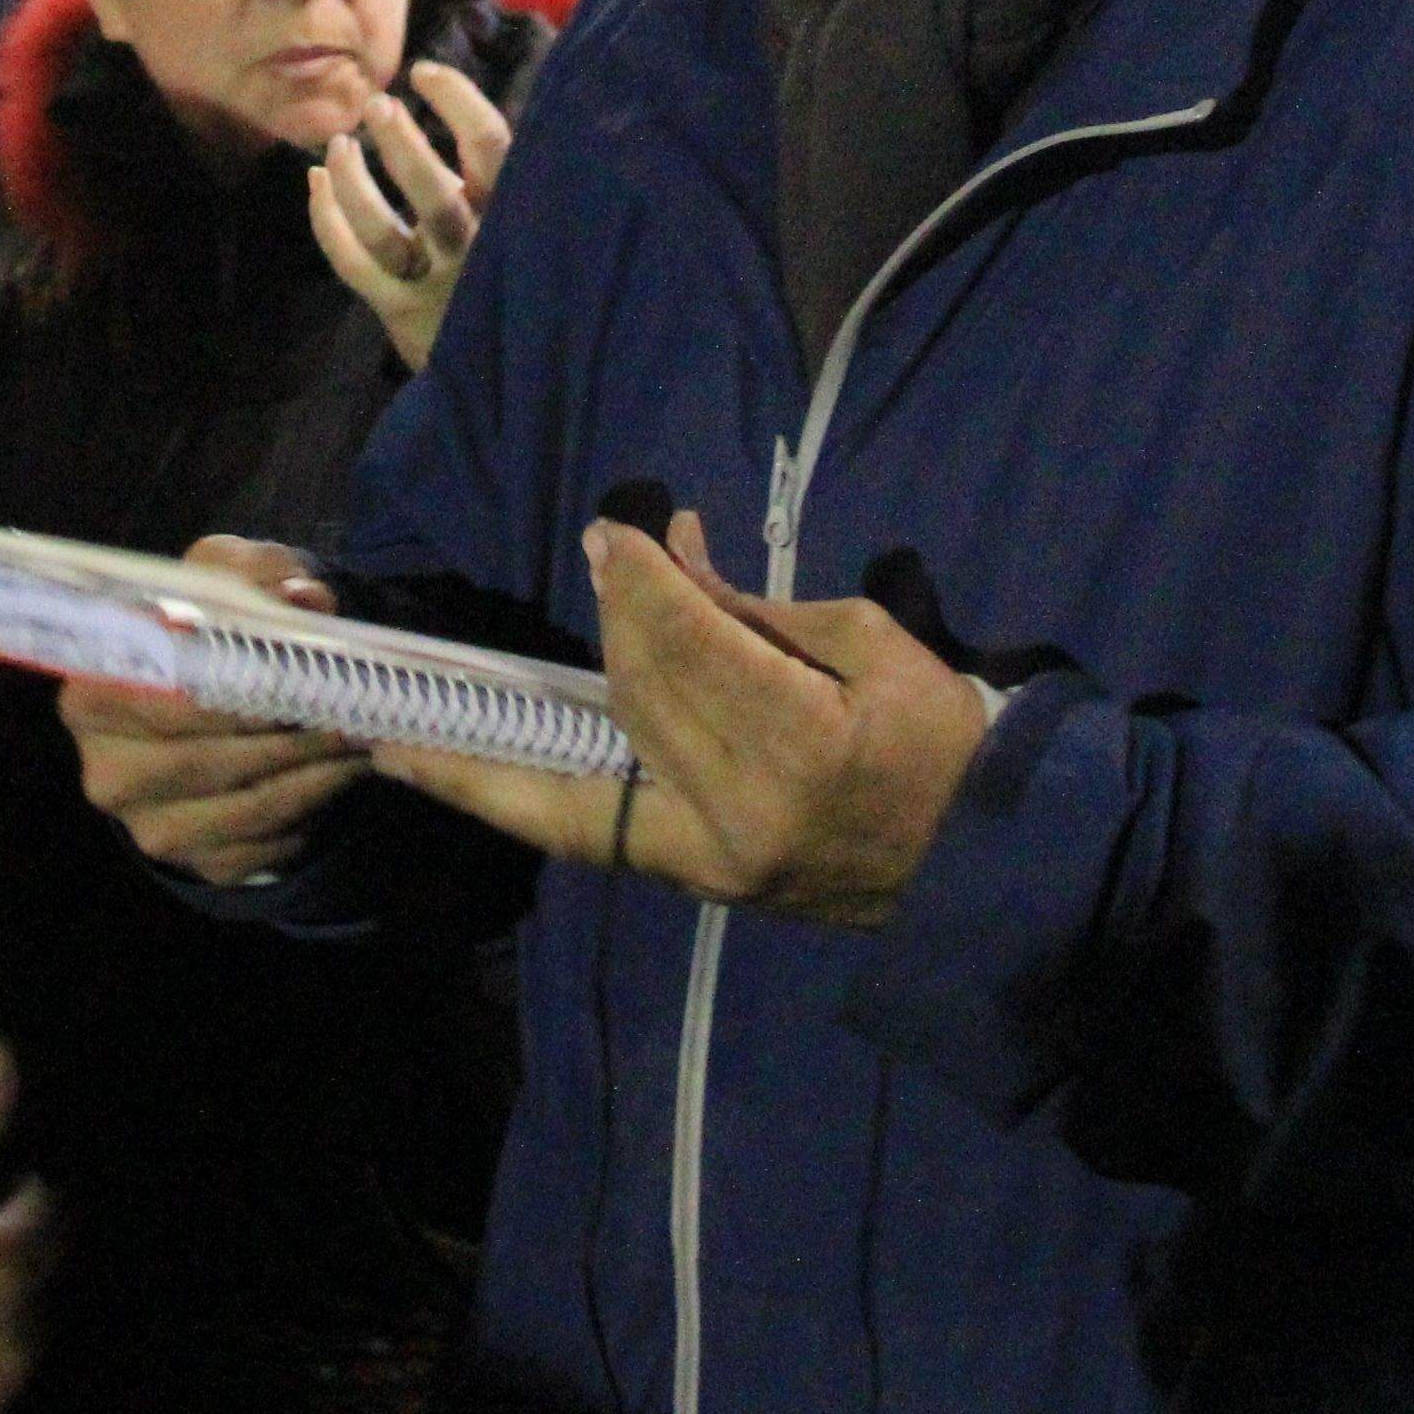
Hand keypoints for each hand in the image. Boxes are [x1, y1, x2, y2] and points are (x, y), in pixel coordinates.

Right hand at [60, 535, 368, 882]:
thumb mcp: (223, 581)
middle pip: (206, 760)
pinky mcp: (196, 863)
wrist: (214, 709)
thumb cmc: (211, 633)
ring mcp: (147, 827)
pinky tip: (339, 772)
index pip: (161, 703)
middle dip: (286, 735)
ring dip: (312, 773)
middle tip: (347, 710)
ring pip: (247, 806)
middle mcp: (105, 771)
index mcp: (92, 697)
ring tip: (357, 737)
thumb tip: (302, 598)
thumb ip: (257, 575)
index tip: (294, 676)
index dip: (231, 691)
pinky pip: (266, 845)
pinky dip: (313, 808)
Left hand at [309, 60, 511, 372]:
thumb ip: (507, 171)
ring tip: (338, 146)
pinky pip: (354, 264)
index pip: (493, 148)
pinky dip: (328, 220)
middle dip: (400, 144)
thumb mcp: (528, 219)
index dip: (458, 103)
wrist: (518, 373)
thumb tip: (471, 93)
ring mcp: (437, 285)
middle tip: (376, 105)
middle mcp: (477, 251)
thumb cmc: (519, 272)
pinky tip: (315, 184)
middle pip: (432, 192)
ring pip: (382, 232)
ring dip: (352, 183)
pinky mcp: (403, 313)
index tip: (424, 72)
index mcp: (515, 216)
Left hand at [365, 504, 991, 928]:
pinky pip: (591, 829)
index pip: (693, 648)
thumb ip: (760, 611)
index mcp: (805, 747)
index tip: (611, 533)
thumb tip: (671, 557)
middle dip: (620, 614)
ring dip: (565, 683)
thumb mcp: (874, 646)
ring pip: (614, 748)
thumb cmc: (948, 738)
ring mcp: (715, 858)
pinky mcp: (700, 880)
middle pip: (646, 692)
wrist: (982, 865)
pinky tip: (431, 768)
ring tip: (522, 637)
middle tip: (602, 553)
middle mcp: (744, 811)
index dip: (644, 584)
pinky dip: (512, 796)